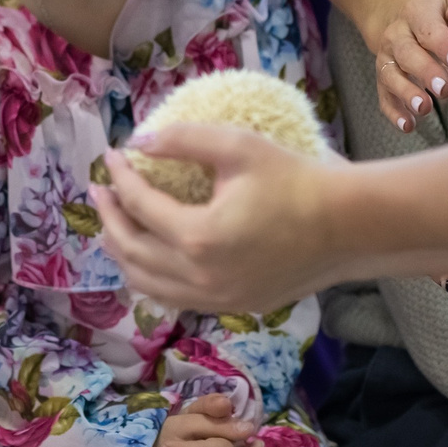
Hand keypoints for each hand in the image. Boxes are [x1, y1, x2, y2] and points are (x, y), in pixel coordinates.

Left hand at [89, 125, 348, 312]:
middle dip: (109, 218)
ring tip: (116, 223)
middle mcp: (199, 277)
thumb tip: (137, 140)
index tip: (112, 156)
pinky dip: (151, 276)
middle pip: (132, 251)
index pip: (140, 206)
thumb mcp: (238, 146)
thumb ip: (182, 140)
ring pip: (147, 283)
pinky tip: (150, 255)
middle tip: (101, 190)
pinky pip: (174, 298)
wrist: (346, 227)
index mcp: (198, 237)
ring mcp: (215, 298)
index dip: (120, 178)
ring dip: (124, 253)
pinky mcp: (231, 306)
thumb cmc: (295, 181)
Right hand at [365, 0, 447, 130]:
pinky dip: (394, 112)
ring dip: (406, 93)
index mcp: (416, 11)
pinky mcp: (385, 80)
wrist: (404, 17)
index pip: (428, 28)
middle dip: (424, 72)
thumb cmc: (439, 12)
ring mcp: (387, 58)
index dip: (443, 44)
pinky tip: (409, 126)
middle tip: (445, 89)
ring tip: (425, 109)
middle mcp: (396, 35)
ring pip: (391, 76)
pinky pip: (384, 97)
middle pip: (407, 53)